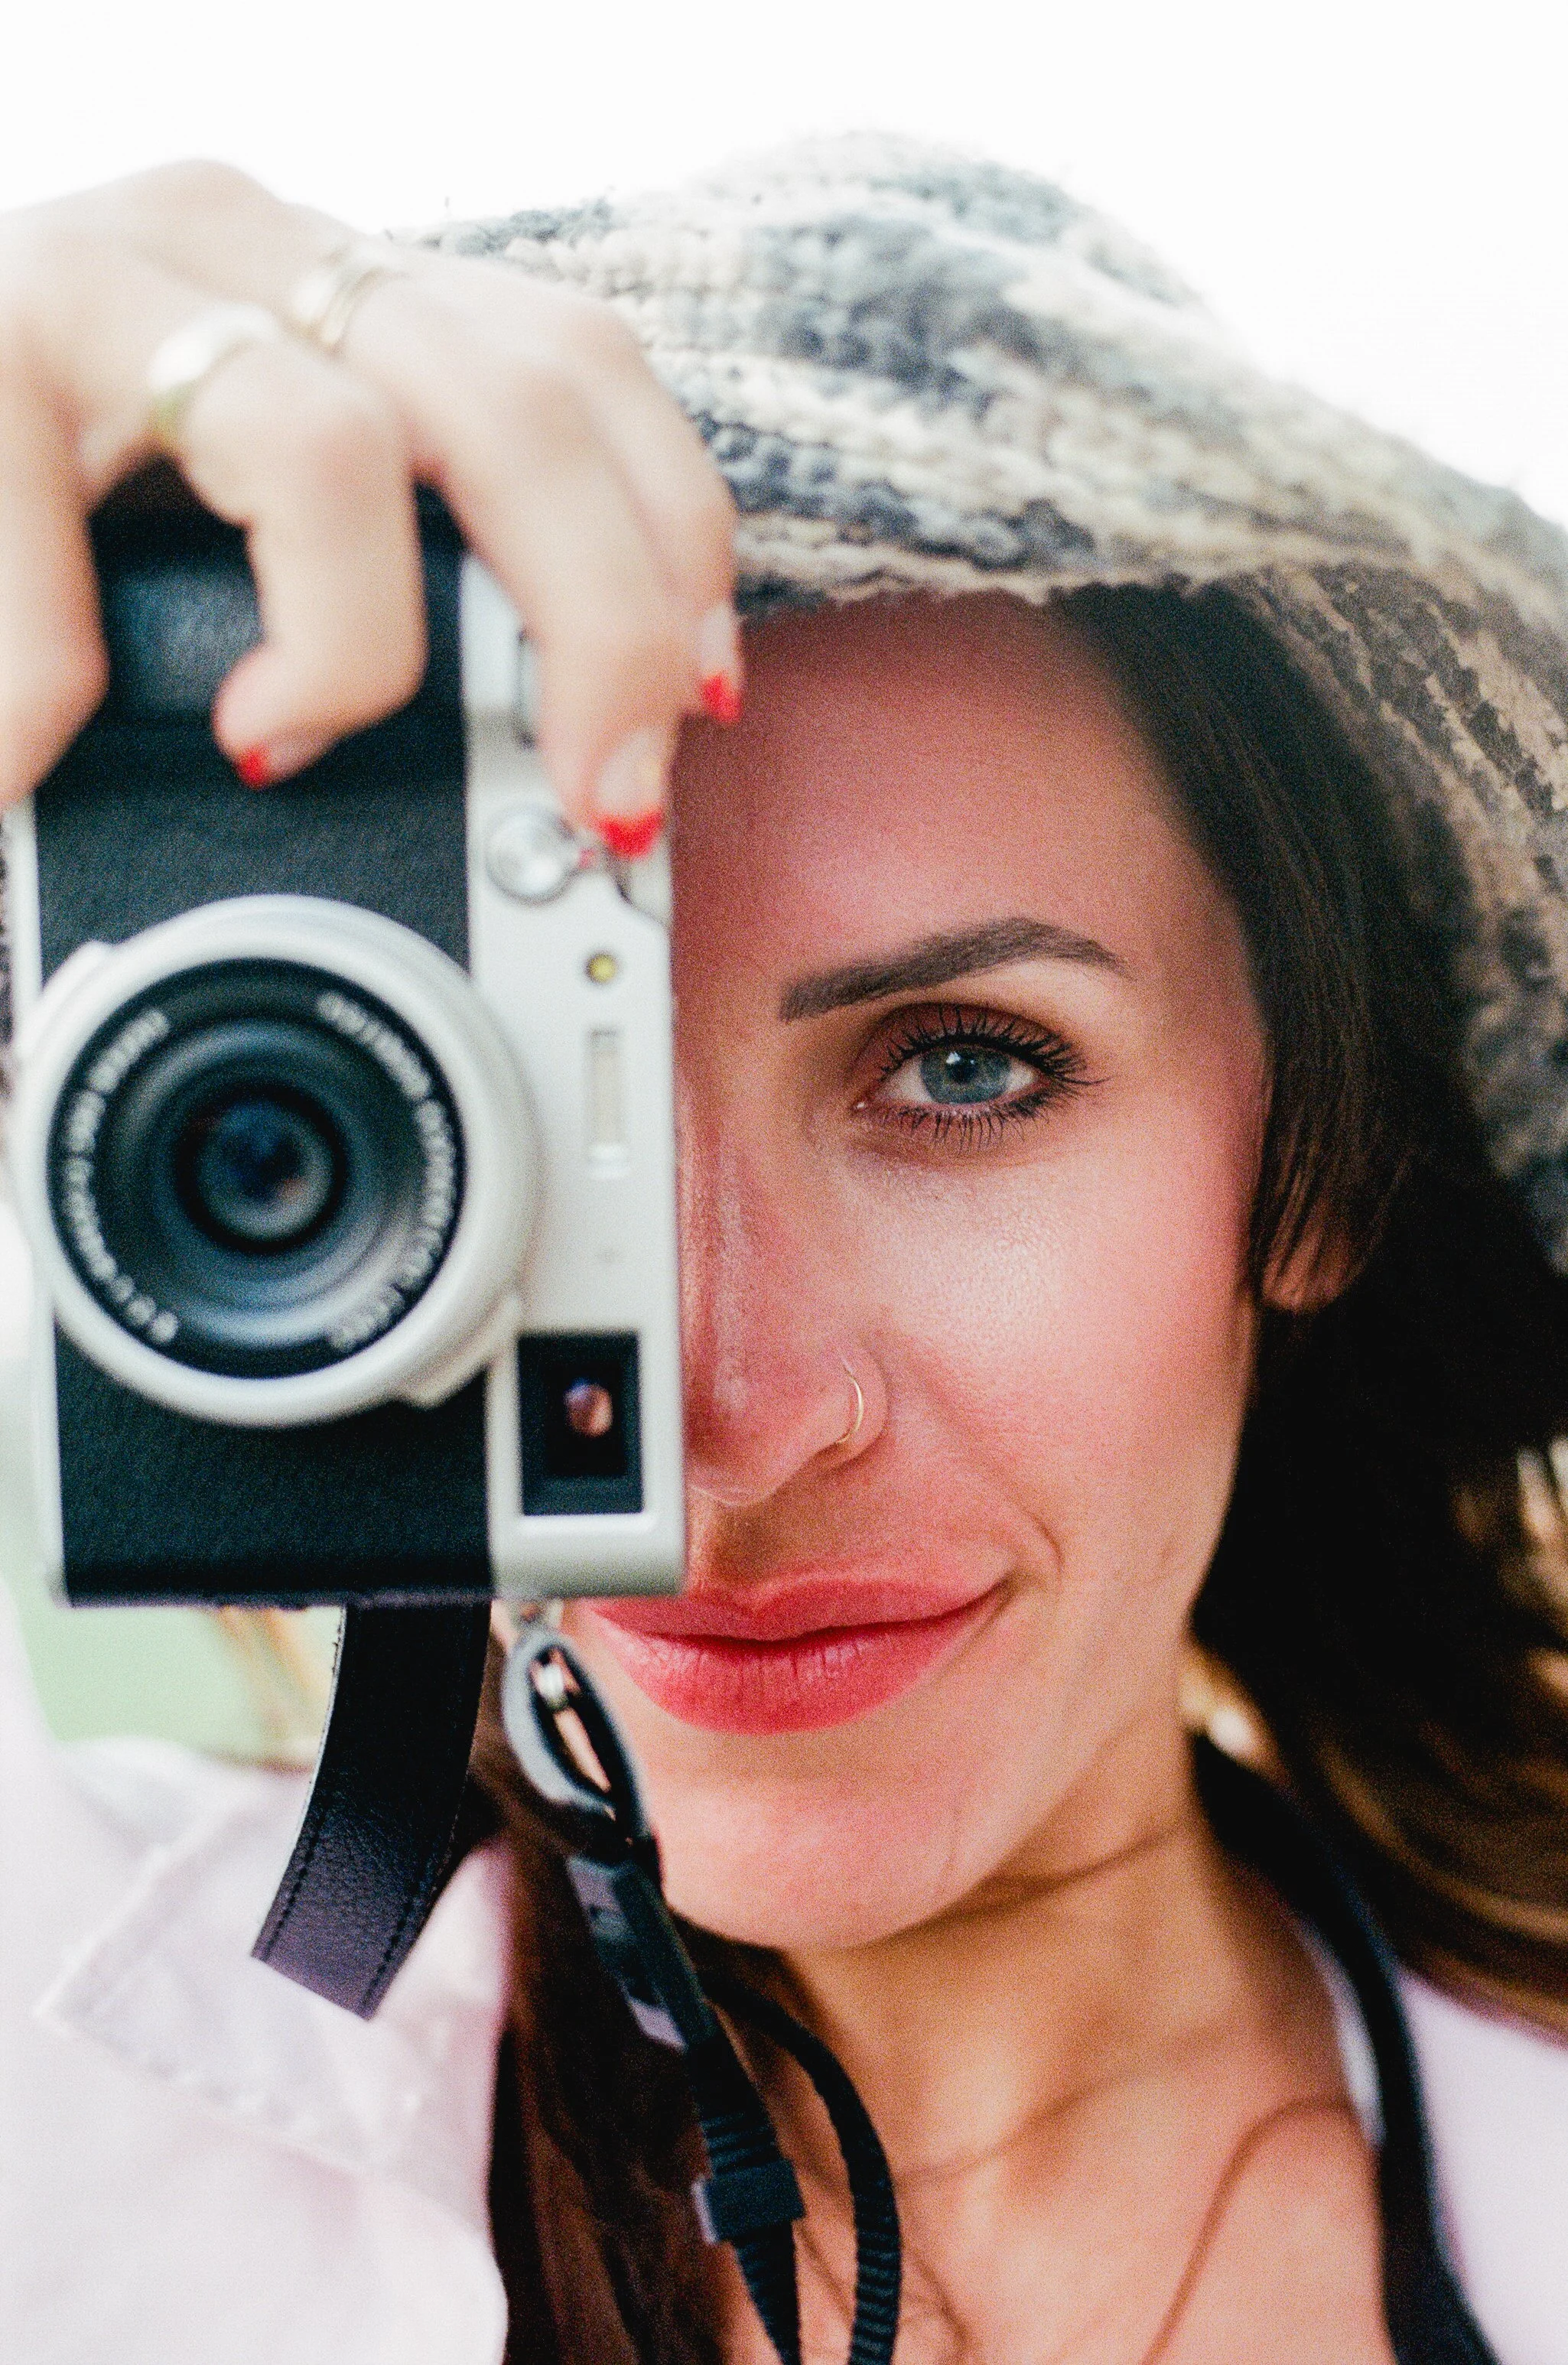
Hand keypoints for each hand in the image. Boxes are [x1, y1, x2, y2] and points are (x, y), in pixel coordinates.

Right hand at [0, 161, 739, 841]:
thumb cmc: (38, 477)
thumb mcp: (244, 495)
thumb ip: (383, 563)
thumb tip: (549, 757)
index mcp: (341, 285)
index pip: (584, 370)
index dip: (673, 541)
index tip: (700, 699)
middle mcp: (248, 244)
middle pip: (521, 404)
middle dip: (599, 629)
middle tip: (590, 800)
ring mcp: (106, 276)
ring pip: (329, 450)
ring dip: (345, 651)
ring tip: (276, 746)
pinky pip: (62, 537)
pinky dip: (57, 680)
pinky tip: (33, 751)